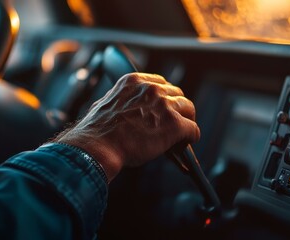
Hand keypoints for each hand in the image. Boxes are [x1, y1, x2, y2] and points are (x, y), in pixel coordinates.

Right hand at [55, 73, 199, 180]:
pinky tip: (186, 142)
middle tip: (173, 123)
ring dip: (185, 122)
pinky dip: (191, 137)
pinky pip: (192, 129)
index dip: (165, 98)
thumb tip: (131, 108)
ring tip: (180, 135)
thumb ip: (124, 101)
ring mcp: (164, 106)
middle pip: (177, 95)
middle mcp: (151, 89)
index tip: (165, 108)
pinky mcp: (173, 125)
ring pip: (188, 109)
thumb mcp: (107, 104)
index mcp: (134, 82)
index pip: (161, 83)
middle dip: (176, 109)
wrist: (97, 148)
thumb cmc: (98, 132)